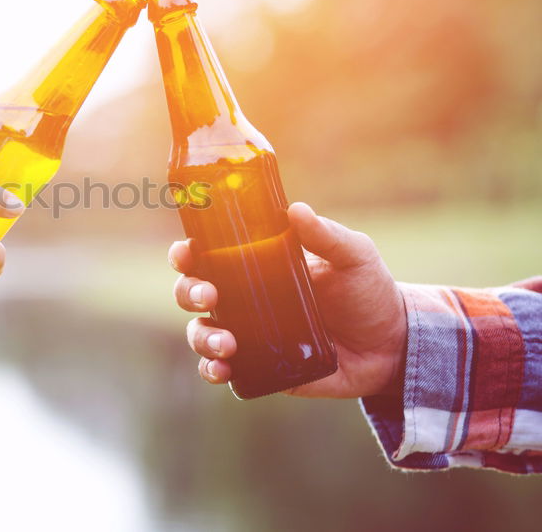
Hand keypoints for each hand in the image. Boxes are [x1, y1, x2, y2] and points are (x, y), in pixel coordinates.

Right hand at [168, 202, 405, 397]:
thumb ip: (327, 235)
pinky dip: (212, 370)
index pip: (207, 255)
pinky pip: (222, 370)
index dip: (186, 253)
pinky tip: (223, 370)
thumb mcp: (354, 256)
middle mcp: (244, 299)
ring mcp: (249, 335)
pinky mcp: (259, 368)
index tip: (187, 253)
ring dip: (201, 337)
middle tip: (210, 297)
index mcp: (256, 265)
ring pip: (200, 333)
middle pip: (191, 293)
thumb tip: (296, 210)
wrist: (393, 345)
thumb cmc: (368, 291)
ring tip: (226, 344)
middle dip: (189, 294)